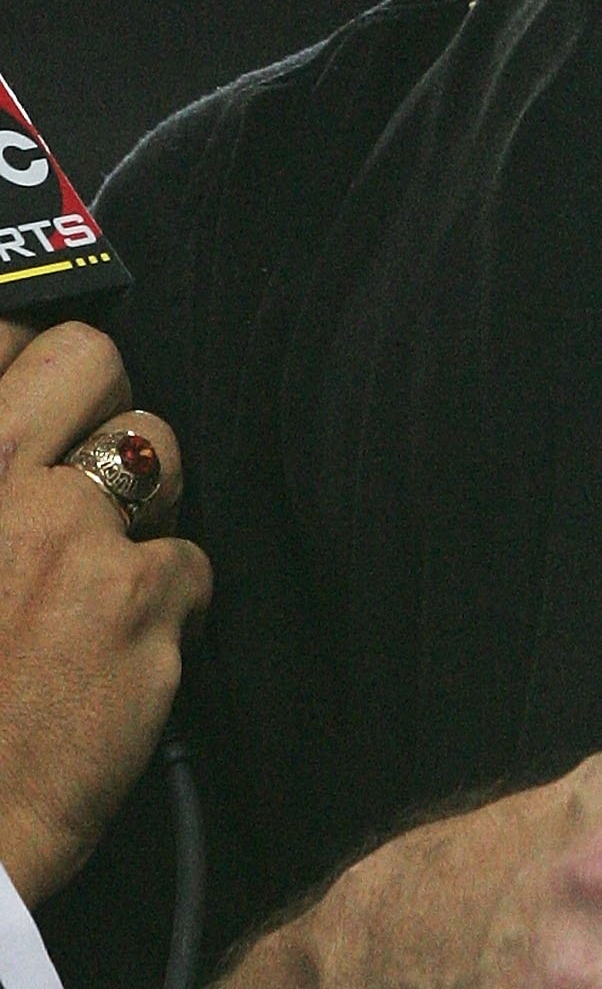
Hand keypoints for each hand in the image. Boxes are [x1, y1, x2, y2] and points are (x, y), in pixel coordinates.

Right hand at [0, 319, 211, 906]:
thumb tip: (27, 456)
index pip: (8, 339)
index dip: (33, 364)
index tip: (46, 405)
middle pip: (89, 356)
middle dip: (106, 402)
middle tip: (95, 471)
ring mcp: (69, 531)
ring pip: (158, 452)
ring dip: (145, 506)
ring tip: (102, 578)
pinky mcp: (138, 596)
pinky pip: (188, 560)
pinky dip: (167, 607)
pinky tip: (121, 657)